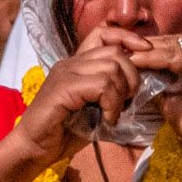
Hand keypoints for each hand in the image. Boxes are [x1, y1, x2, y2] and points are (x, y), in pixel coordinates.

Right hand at [10, 28, 147, 167]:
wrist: (34, 149)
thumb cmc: (66, 130)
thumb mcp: (96, 105)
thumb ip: (112, 89)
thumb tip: (140, 83)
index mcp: (78, 64)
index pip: (104, 33)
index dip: (128, 38)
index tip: (147, 51)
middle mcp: (70, 63)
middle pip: (115, 52)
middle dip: (132, 75)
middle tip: (128, 99)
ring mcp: (65, 74)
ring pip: (111, 67)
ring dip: (121, 92)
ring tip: (116, 111)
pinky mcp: (62, 88)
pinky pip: (102, 86)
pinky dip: (112, 103)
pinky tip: (108, 118)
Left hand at [132, 36, 181, 178]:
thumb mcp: (173, 97)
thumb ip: (161, 82)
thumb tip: (138, 73)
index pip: (177, 46)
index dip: (152, 48)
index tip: (127, 53)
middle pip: (176, 42)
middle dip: (148, 46)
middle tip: (120, 49)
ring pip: (175, 47)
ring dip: (148, 51)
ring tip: (125, 55)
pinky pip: (176, 57)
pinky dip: (154, 58)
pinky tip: (137, 61)